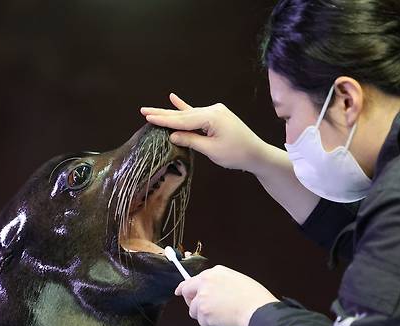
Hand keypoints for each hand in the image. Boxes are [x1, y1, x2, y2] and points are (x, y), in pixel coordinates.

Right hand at [140, 94, 268, 172]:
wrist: (256, 153)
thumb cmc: (236, 154)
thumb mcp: (211, 150)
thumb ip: (191, 140)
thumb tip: (172, 135)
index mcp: (212, 116)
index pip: (183, 120)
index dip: (164, 120)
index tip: (148, 118)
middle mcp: (213, 110)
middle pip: (183, 114)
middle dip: (163, 114)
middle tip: (143, 110)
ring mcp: (215, 111)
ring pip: (188, 114)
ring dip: (171, 114)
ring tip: (152, 110)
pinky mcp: (216, 116)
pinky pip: (197, 113)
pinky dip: (185, 108)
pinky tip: (174, 98)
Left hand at [175, 265, 278, 325]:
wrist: (257, 310)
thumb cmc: (254, 297)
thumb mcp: (236, 280)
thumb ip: (219, 283)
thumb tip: (212, 292)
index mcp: (215, 272)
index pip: (193, 279)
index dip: (185, 287)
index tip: (180, 291)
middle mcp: (205, 282)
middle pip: (187, 292)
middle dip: (191, 302)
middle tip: (200, 310)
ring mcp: (203, 297)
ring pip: (194, 310)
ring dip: (204, 316)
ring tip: (222, 316)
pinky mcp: (204, 312)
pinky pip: (202, 322)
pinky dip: (211, 325)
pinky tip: (224, 321)